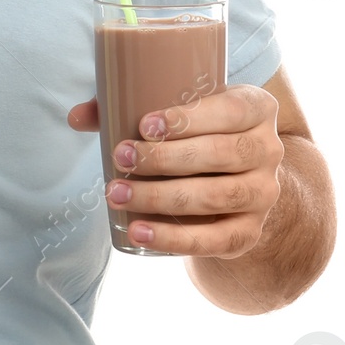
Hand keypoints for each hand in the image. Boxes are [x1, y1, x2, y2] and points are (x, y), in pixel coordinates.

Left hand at [66, 86, 284, 256]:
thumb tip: (77, 117)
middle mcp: (268, 149)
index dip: (188, 118)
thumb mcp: (176, 109)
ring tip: (117, 194)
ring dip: (162, 197)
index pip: (229, 110)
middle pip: (221, 154)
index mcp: (256, 108)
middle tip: (120, 158)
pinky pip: (216, 240)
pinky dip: (175, 238)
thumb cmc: (196, 130)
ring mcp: (264, 193)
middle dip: (165, 158)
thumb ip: (125, 105)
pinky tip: (138, 232)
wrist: (237, 175)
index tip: (144, 125)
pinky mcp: (250, 231)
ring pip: (217, 196)